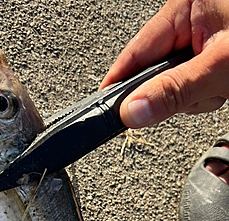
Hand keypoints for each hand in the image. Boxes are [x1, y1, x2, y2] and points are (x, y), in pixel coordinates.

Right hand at [99, 0, 228, 127]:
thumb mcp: (218, 67)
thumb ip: (174, 91)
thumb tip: (133, 110)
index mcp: (185, 8)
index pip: (136, 52)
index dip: (119, 83)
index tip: (104, 110)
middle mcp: (189, 21)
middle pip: (155, 73)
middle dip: (174, 92)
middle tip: (201, 93)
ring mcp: (200, 41)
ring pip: (174, 85)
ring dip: (195, 96)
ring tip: (221, 86)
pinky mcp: (209, 58)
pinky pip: (191, 87)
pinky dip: (206, 95)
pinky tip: (224, 87)